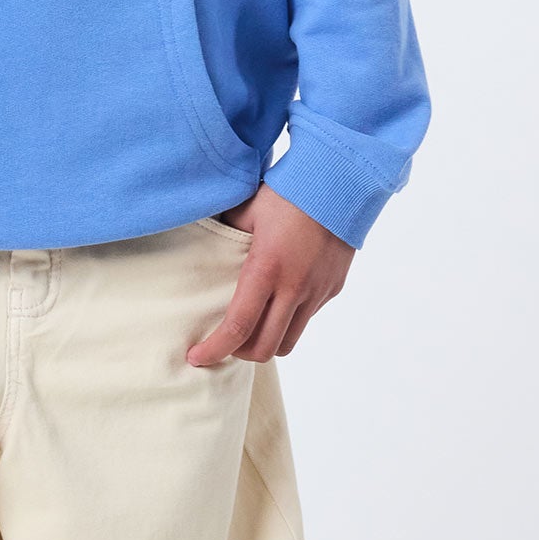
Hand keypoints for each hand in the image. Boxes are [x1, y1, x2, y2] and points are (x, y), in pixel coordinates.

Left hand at [186, 186, 355, 366]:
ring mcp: (317, 291)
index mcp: (267, 269)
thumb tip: (202, 251)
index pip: (239, 327)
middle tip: (224, 342)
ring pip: (288, 341)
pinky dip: (287, 320)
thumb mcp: (246, 211)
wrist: (341, 182)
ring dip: (266, 341)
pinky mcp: (332, 289)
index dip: (215, 350)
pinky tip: (278, 300)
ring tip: (252, 326)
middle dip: (239, 353)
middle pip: (265, 348)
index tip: (197, 357)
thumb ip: (223, 237)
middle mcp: (295, 287)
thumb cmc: (288, 192)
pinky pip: (306, 319)